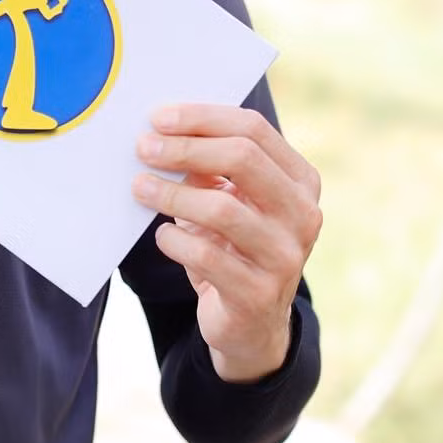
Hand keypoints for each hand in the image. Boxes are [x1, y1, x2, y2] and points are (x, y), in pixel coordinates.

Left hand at [133, 104, 321, 382]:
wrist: (251, 324)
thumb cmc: (234, 247)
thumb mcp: (231, 202)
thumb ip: (211, 167)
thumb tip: (163, 132)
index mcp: (300, 181)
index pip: (254, 130)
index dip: (202, 118)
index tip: (158, 118)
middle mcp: (303, 215)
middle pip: (243, 159)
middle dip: (185, 148)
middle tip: (143, 148)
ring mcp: (285, 256)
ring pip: (222, 209)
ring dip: (172, 195)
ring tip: (140, 188)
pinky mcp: (258, 294)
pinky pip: (207, 257)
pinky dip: (176, 241)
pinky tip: (163, 236)